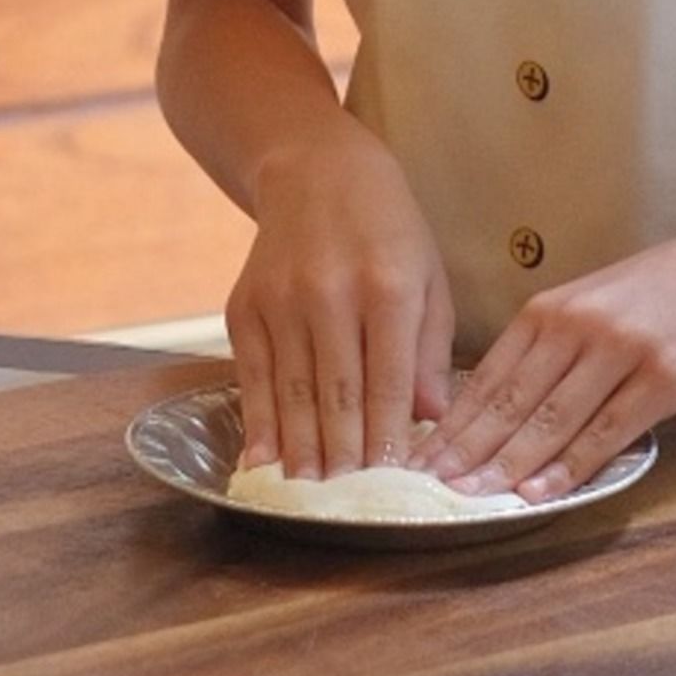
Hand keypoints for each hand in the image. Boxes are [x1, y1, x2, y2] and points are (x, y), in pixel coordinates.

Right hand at [227, 124, 454, 478]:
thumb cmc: (388, 230)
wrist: (315, 171)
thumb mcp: (429, 277)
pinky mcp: (244, 309)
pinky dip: (259, 425)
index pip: (388, 381)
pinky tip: (264, 461)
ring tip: (312, 496)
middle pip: (336, 395)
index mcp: (387, 287)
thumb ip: (430, 351)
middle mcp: (329, 295)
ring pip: (291, 394)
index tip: (395, 481)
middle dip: (345, 457)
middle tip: (352, 504)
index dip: (389, 437)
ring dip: (301, 452)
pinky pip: (253, 379)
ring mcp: (280, 302)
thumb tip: (431, 419)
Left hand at [426, 206, 675, 498]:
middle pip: (510, 402)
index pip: (488, 376)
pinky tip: (539, 492)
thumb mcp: (598, 300)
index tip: (419, 460)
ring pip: (550, 420)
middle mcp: (579, 325)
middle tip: (427, 489)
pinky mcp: (664, 377)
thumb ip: (553, 344)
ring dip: (506, 466)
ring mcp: (622, 350)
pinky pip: (605, 431)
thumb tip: (503, 406)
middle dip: (465, 452)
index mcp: (554, 307)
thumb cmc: (671, 286)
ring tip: (471, 499)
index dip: (452, 424)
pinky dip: (568, 467)